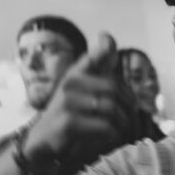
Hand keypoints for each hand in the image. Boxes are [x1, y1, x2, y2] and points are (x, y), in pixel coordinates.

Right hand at [23, 32, 132, 173]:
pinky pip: (104, 126)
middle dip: (128, 103)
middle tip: (130, 114)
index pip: (92, 56)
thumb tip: (107, 37)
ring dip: (122, 121)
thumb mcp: (83, 86)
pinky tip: (108, 135)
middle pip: (113, 88)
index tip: (107, 38)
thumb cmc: (71, 111)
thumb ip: (98, 66)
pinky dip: (112, 133)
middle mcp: (70, 83)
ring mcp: (67, 103)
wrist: (44, 137)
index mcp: (76, 73)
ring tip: (121, 126)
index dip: (104, 47)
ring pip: (111, 108)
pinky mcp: (68, 123)